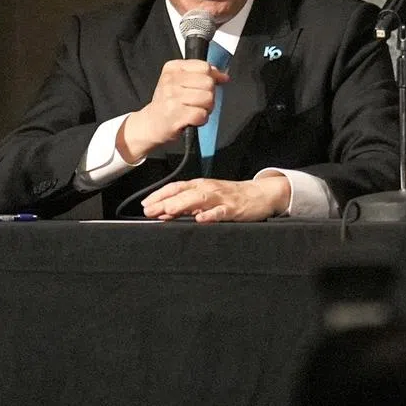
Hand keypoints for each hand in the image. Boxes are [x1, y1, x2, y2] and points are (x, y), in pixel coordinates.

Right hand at [118, 59, 230, 161]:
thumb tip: (224, 76)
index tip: (205, 87)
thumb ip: (203, 75)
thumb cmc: (169, 102)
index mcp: (172, 68)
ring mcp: (172, 97)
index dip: (212, 78)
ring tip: (194, 110)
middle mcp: (170, 81)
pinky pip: (202, 114)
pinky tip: (191, 119)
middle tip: (198, 102)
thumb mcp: (181, 82)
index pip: (204, 67)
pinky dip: (201, 119)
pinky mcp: (175, 114)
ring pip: (208, 98)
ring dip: (206, 108)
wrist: (151, 123)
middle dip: (209, 95)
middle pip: (208, 83)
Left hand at [141, 175, 291, 222]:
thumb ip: (188, 204)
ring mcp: (221, 198)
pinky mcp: (234, 208)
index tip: (145, 204)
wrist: (261, 194)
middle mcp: (209, 189)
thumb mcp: (208, 197)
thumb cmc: (232, 196)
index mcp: (201, 185)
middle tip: (150, 210)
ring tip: (168, 211)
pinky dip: (211, 214)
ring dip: (183, 204)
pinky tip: (202, 219)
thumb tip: (164, 211)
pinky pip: (221, 211)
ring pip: (200, 199)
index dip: (160, 195)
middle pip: (184, 192)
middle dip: (166, 201)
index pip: (176, 187)